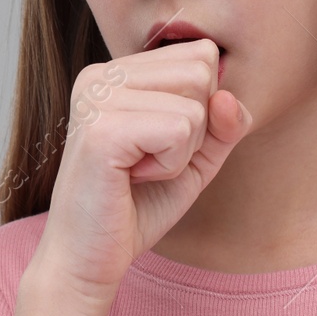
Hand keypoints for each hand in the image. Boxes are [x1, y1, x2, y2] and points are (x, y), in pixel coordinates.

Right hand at [30, 38, 254, 315]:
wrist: (87, 259)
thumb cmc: (135, 208)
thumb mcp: (194, 159)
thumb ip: (223, 123)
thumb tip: (228, 95)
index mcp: (115, 72)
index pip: (199, 56)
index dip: (200, 111)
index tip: (157, 145)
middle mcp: (100, 75)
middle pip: (200, 72)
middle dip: (194, 130)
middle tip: (149, 162)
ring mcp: (97, 98)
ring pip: (195, 105)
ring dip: (181, 152)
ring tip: (138, 172)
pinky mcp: (101, 129)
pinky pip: (180, 130)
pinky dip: (171, 165)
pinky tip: (133, 179)